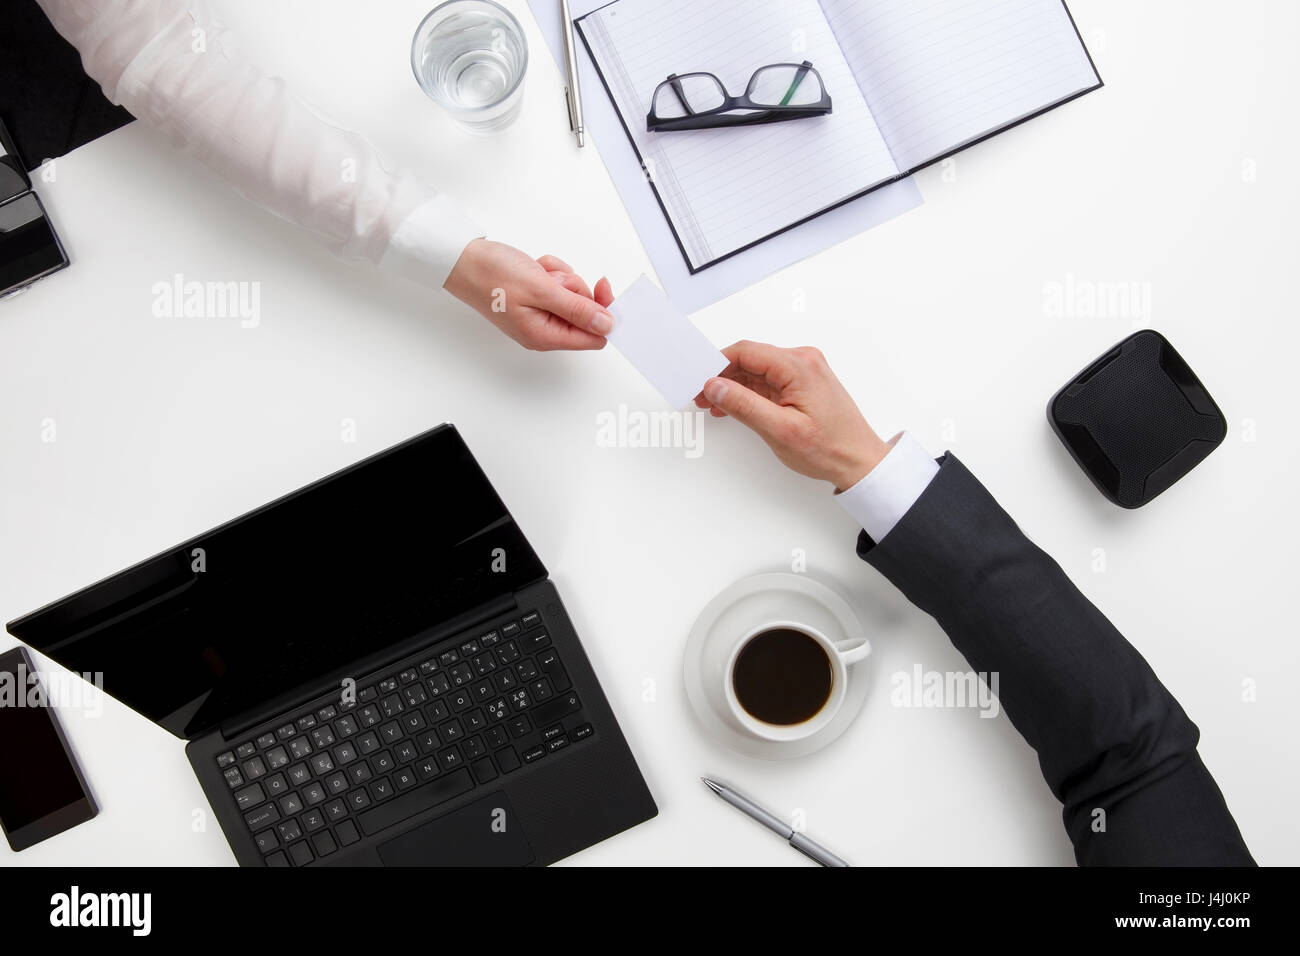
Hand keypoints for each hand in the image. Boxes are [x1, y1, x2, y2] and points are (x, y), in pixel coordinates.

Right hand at [444, 238, 614, 350]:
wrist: (463, 259)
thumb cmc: (492, 276)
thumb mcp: (542, 290)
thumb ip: (577, 309)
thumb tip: (607, 325)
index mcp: (545, 337)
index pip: (594, 337)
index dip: (603, 312)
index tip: (601, 286)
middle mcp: (544, 331)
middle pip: (584, 312)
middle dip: (573, 288)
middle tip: (550, 279)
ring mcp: (539, 314)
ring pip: (572, 294)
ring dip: (559, 277)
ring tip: (536, 273)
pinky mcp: (535, 299)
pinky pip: (558, 284)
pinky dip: (550, 272)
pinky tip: (533, 269)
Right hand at [695, 341, 890, 490]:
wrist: (860, 461)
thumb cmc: (829, 449)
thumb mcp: (780, 430)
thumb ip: (744, 405)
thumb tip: (714, 386)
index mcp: (798, 366)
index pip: (745, 352)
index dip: (716, 365)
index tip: (697, 380)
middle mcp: (803, 360)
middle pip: (750, 358)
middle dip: (722, 376)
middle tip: (700, 396)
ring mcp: (805, 370)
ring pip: (758, 370)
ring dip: (734, 385)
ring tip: (713, 405)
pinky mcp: (804, 382)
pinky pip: (769, 379)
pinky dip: (750, 391)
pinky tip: (735, 405)